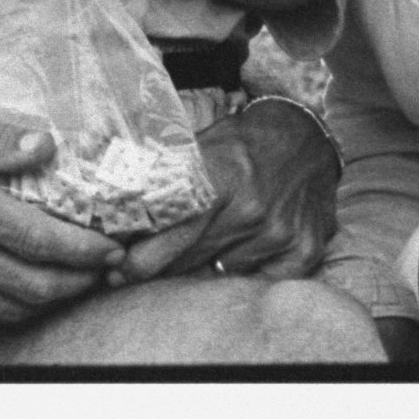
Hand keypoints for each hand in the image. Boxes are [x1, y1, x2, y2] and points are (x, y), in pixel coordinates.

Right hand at [0, 105, 124, 325]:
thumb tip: (47, 143)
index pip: (33, 237)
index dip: (82, 250)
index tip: (113, 246)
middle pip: (30, 284)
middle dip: (79, 281)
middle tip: (108, 267)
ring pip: (9, 307)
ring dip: (52, 300)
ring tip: (78, 279)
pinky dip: (16, 308)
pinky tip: (30, 290)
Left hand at [109, 96, 341, 285]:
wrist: (305, 138)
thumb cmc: (241, 144)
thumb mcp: (199, 146)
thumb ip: (164, 178)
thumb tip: (112, 208)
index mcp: (221, 180)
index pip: (174, 232)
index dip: (142, 259)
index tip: (117, 271)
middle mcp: (251, 210)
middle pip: (192, 258)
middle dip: (161, 266)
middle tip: (130, 273)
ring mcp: (280, 233)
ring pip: (221, 270)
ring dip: (204, 265)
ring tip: (197, 249)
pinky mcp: (304, 250)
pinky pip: (260, 279)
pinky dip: (244, 270)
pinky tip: (239, 251)